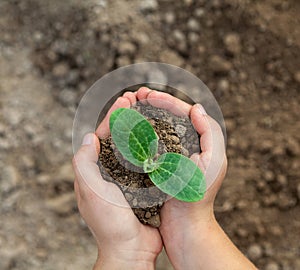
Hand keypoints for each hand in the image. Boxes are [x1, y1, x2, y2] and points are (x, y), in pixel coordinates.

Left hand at [73, 94, 161, 269]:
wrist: (131, 249)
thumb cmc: (109, 223)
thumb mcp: (90, 191)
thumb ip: (84, 164)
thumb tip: (88, 136)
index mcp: (97, 170)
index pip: (103, 136)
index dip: (113, 117)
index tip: (125, 100)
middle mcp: (113, 171)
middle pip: (120, 137)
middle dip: (128, 117)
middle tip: (138, 99)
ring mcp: (130, 177)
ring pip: (136, 146)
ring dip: (142, 128)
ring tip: (151, 111)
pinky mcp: (146, 184)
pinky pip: (149, 161)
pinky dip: (154, 146)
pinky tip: (163, 134)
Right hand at [136, 87, 255, 269]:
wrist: (186, 226)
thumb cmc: (198, 198)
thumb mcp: (212, 164)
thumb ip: (210, 134)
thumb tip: (197, 108)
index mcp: (203, 142)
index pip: (185, 112)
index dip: (167, 101)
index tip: (148, 96)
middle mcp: (190, 145)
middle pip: (171, 116)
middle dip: (155, 103)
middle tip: (137, 94)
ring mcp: (175, 155)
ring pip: (160, 127)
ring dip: (147, 114)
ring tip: (132, 104)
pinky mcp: (163, 165)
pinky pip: (152, 142)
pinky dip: (142, 132)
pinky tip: (130, 127)